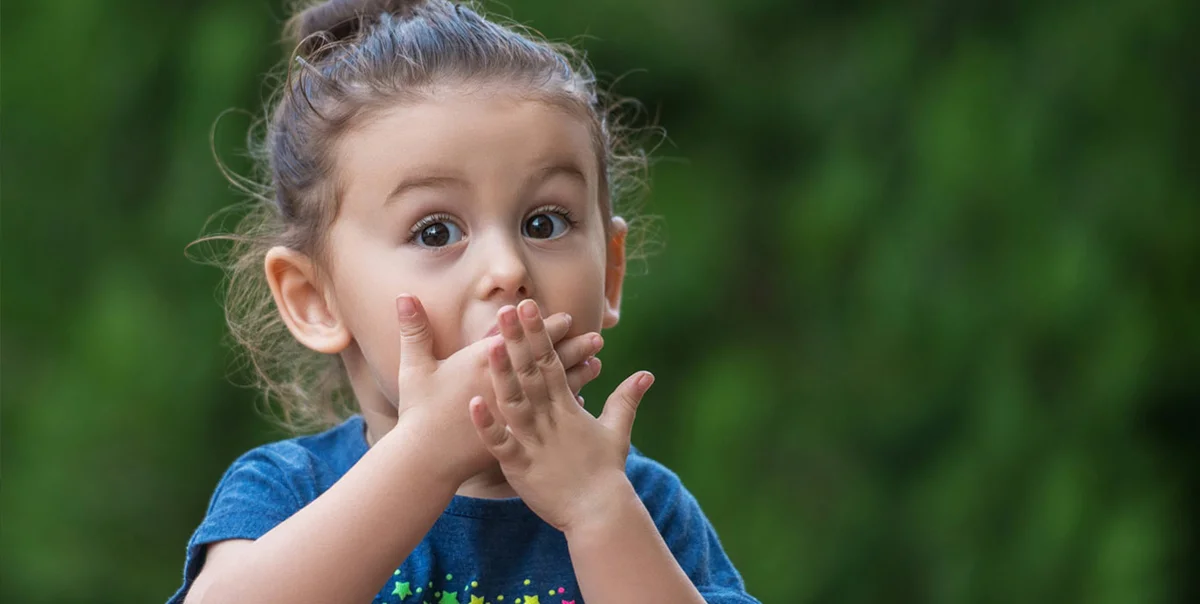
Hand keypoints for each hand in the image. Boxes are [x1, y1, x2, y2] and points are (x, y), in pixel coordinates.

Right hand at [393, 294, 603, 480]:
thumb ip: (414, 330)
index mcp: (484, 364)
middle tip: (596, 337)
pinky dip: (565, 408)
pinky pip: (551, 416)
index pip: (522, 339)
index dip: (545, 327)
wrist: (426, 461)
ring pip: (553, 388)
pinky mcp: (520, 434)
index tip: (567, 317)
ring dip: (577, 375)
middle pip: (545, 361)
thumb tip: (403, 295)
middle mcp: (506, 385)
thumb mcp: (414, 367)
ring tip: (598, 364)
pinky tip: (583, 401)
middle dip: (572, 348)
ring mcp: (515, 412)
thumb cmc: (419, 412)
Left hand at [467, 299, 654, 531]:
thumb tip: (646, 374)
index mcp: (567, 407)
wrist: (600, 512)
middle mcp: (550, 418)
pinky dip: (487, 424)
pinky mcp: (520, 465)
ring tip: (488, 345)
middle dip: (518, 340)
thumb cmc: (605, 472)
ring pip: (515, 401)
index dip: (539, 333)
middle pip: (532, 373)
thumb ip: (626, 399)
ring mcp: (534, 441)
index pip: (551, 362)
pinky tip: (472, 403)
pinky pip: (501, 443)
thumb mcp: (617, 431)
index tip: (528, 305)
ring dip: (502, 374)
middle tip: (507, 308)